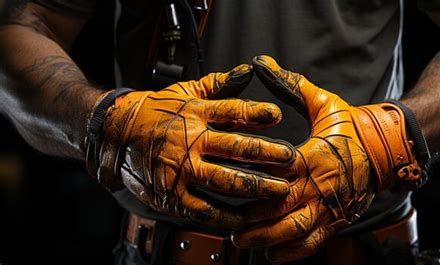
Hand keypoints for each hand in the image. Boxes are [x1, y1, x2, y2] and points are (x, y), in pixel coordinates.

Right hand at [86, 64, 294, 228]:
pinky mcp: (172, 194)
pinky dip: (225, 215)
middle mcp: (190, 141)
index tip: (276, 115)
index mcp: (195, 113)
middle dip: (267, 154)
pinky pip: (203, 208)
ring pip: (225, 180)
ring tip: (280, 190)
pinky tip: (245, 218)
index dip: (255, 113)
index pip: (230, 111)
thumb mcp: (186, 91)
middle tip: (290, 159)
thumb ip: (219, 83)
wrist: (118, 133)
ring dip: (256, 186)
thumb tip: (248, 71)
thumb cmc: (157, 111)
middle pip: (235, 148)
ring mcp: (181, 169)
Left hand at [231, 56, 426, 261]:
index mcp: (312, 157)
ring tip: (245, 243)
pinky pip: (313, 242)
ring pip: (294, 231)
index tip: (228, 183)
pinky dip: (292, 252)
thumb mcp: (324, 103)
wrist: (387, 148)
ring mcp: (328, 207)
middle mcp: (318, 186)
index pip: (276, 171)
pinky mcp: (336, 220)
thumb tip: (263, 62)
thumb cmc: (353, 126)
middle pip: (280, 209)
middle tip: (230, 228)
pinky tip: (273, 255)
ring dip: (267, 240)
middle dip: (253, 221)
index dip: (252, 180)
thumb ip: (292, 86)